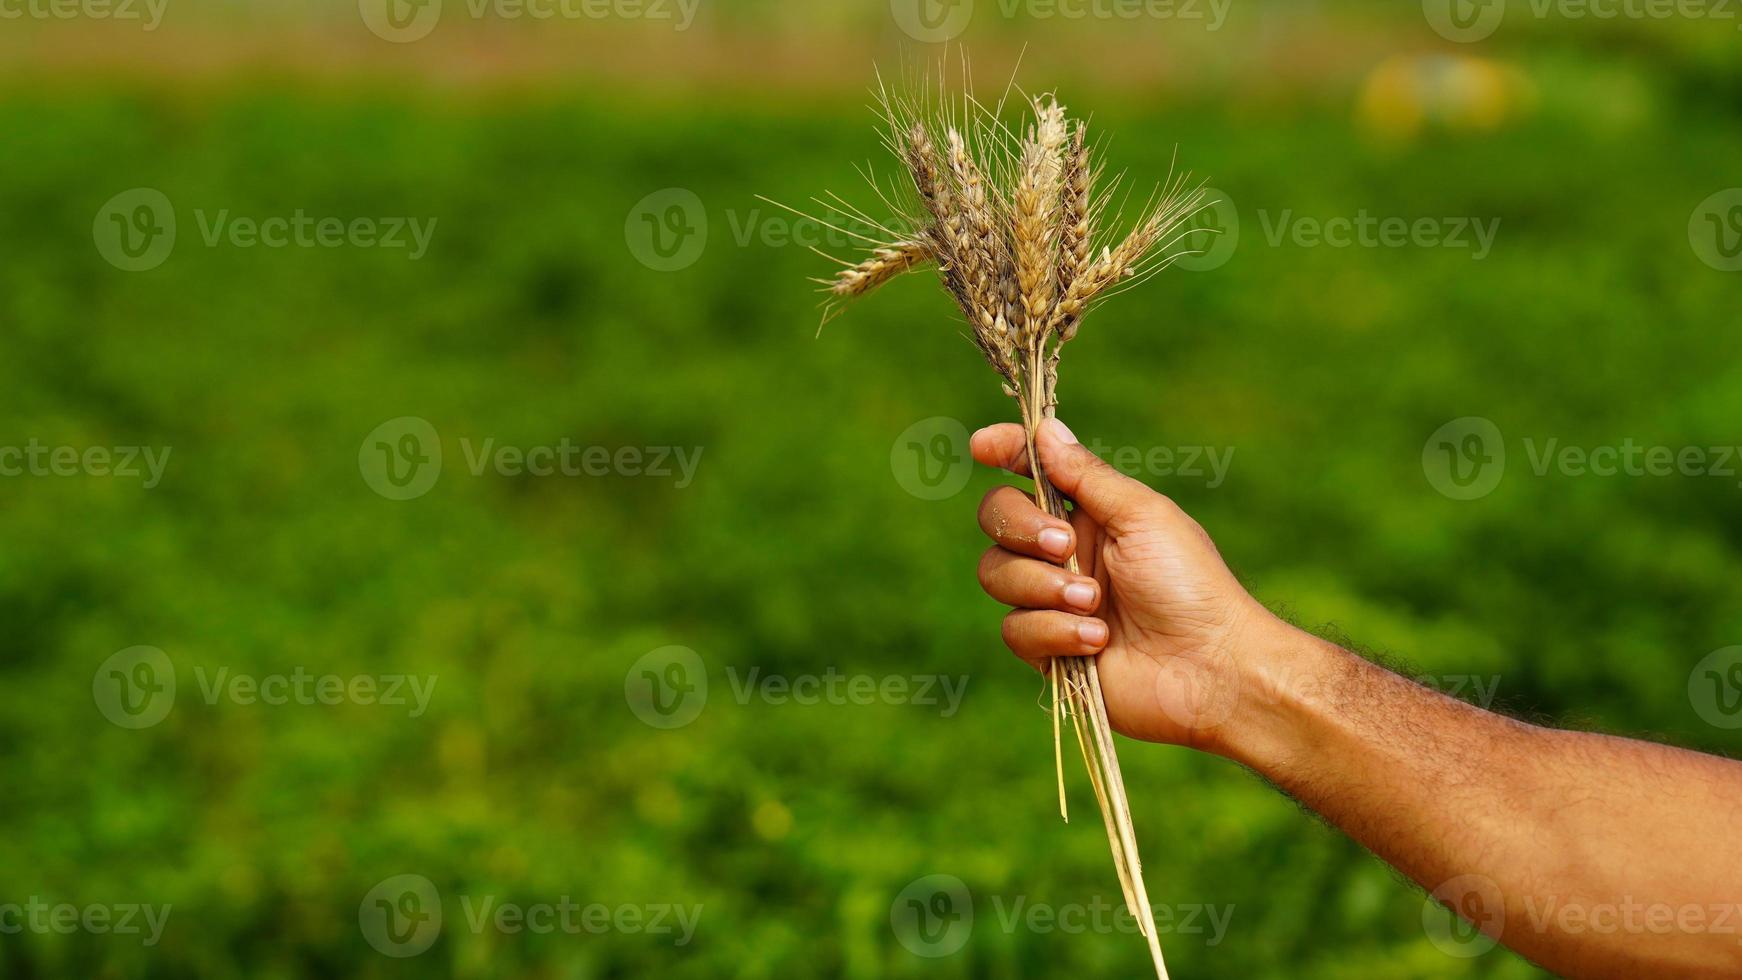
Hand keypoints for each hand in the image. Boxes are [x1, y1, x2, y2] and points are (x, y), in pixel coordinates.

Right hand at [971, 417, 1278, 749]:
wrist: (1209, 668)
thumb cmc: (1191, 586)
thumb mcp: (1142, 516)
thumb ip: (1086, 476)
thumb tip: (1045, 428)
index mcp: (1089, 513)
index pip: (1031, 471)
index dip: (1004, 451)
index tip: (981, 445)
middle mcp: (1064, 552)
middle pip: (996, 520)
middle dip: (1021, 528)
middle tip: (1066, 546)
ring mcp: (1052, 601)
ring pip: (996, 575)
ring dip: (1043, 587)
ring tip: (1093, 603)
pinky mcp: (1048, 649)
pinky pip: (1016, 630)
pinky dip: (1055, 632)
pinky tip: (1098, 641)